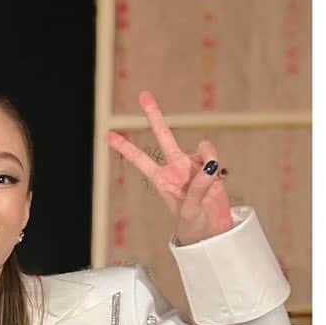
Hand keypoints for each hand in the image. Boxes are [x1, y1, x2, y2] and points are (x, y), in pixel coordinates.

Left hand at [107, 91, 233, 245]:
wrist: (211, 229)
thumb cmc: (193, 225)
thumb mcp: (190, 210)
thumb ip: (199, 187)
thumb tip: (209, 165)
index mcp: (161, 180)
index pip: (141, 160)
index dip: (125, 147)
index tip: (108, 134)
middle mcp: (175, 168)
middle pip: (163, 136)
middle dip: (154, 115)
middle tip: (143, 95)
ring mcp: (192, 165)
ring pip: (202, 148)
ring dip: (209, 160)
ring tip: (210, 184)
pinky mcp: (209, 166)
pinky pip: (214, 157)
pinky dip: (217, 168)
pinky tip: (217, 181)